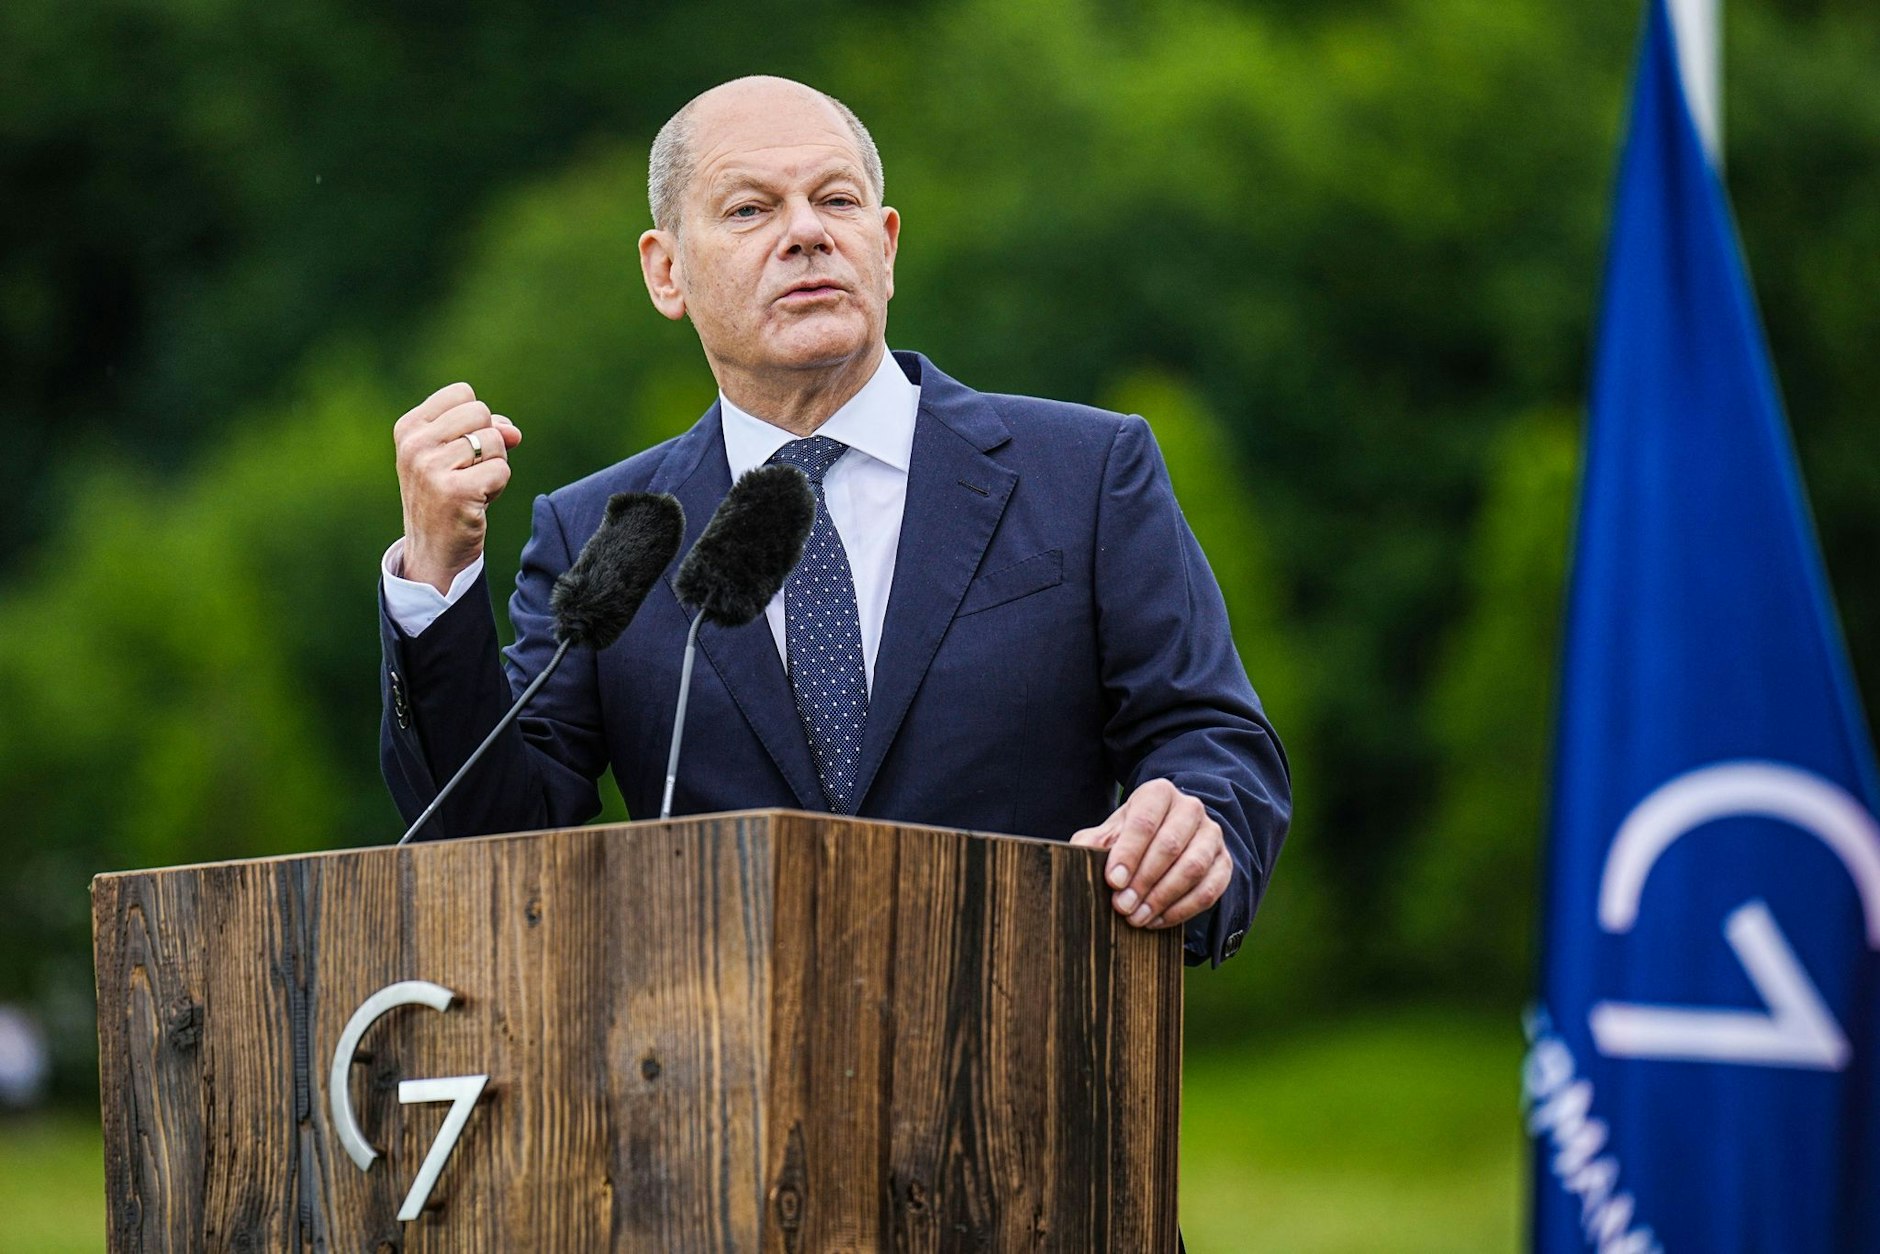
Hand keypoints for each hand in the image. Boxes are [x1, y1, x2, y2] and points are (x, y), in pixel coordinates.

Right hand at [393, 382, 523, 591]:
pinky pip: (502, 468)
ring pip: (495, 440)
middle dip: (488, 442)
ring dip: (494, 467)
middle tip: (468, 472)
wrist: (433, 551)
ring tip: (471, 488)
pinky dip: (498, 486)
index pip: (463, 393)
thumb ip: (484, 430)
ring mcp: (431, 467)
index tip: (460, 450)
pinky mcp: (454, 491)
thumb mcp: (455, 456)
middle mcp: (415, 444)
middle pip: (481, 413)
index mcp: (409, 428)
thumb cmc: (446, 496)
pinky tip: (477, 502)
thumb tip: (513, 431)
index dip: (476, 421)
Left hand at [1070, 779, 1231, 929]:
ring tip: (1137, 918)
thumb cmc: (1130, 836)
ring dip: (1162, 897)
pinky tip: (1157, 921)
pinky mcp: (1224, 863)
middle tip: (1122, 906)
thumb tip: (1080, 859)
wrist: (1166, 838)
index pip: (1144, 822)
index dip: (1128, 853)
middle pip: (1169, 845)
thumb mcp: (1109, 833)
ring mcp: (1211, 835)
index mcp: (1158, 793)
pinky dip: (1182, 910)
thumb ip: (1093, 843)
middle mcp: (1190, 809)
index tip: (1112, 881)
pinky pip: (1209, 890)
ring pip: (1192, 868)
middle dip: (1143, 880)